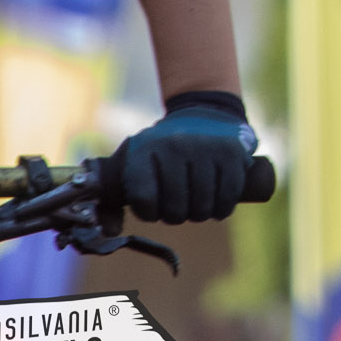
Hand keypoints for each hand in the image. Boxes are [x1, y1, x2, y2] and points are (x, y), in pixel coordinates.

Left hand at [118, 92, 257, 222]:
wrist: (204, 112)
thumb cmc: (162, 149)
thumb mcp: (132, 160)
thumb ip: (112, 193)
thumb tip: (107, 228)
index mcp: (145, 149)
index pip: (144, 199)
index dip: (149, 212)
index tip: (153, 207)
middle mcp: (176, 145)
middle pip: (175, 208)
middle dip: (175, 215)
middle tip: (177, 207)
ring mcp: (206, 147)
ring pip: (203, 206)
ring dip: (199, 214)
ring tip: (195, 206)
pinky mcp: (232, 152)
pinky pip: (228, 196)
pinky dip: (222, 208)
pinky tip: (216, 205)